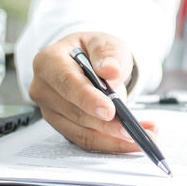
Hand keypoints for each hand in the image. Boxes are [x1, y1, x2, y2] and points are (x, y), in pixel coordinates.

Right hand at [29, 32, 155, 152]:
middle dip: (107, 125)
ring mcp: (51, 111)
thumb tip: (111, 70)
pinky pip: (87, 141)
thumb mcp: (105, 42)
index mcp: (49, 62)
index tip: (110, 110)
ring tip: (142, 136)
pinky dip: (112, 143)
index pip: (67, 83)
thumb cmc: (94, 52)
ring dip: (114, 139)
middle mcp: (44, 89)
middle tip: (134, 130)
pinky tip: (132, 141)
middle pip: (76, 113)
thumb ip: (108, 53)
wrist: (87, 62)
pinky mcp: (64, 127)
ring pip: (82, 133)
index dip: (88, 99)